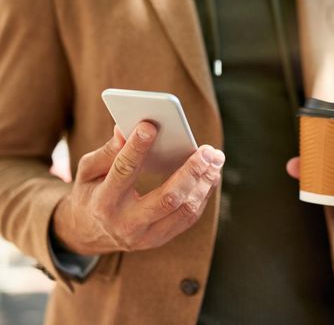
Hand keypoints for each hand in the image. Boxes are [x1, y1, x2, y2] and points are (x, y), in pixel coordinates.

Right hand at [52, 122, 224, 254]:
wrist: (88, 235)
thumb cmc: (91, 193)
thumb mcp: (88, 172)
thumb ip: (108, 152)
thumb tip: (124, 128)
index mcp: (104, 202)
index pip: (123, 171)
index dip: (137, 147)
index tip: (150, 125)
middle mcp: (126, 223)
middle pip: (167, 198)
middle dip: (191, 172)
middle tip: (207, 150)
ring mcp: (146, 236)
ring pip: (185, 210)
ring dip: (205, 183)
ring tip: (216, 160)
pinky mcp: (160, 238)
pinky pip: (189, 218)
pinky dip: (203, 194)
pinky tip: (211, 176)